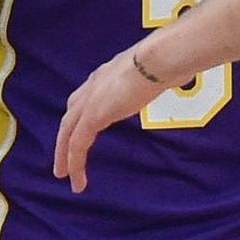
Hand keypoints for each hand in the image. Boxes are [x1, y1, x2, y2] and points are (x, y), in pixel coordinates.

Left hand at [54, 46, 162, 191]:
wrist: (157, 60)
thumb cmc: (165, 61)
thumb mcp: (158, 70)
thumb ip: (157, 78)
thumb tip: (176, 77)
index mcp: (106, 75)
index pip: (85, 97)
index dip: (81, 116)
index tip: (83, 130)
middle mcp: (92, 86)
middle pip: (70, 117)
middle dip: (65, 138)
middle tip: (64, 159)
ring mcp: (90, 101)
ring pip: (68, 133)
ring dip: (64, 155)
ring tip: (64, 175)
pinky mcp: (92, 116)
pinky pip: (77, 144)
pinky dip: (75, 163)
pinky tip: (78, 180)